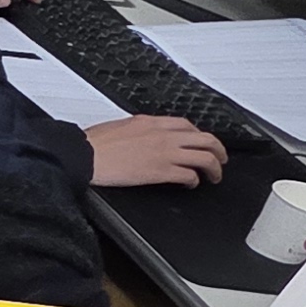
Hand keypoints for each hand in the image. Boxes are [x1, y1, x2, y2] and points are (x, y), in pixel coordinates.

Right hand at [89, 114, 226, 187]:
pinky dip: (195, 181)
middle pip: (205, 139)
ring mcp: (164, 153)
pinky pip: (189, 175)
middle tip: (220, 159)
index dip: (199, 135)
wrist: (85, 155)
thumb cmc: (94, 144)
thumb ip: (139, 129)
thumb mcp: (120, 126)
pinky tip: (191, 184)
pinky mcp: (161, 171)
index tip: (200, 143)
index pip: (187, 125)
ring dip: (214, 168)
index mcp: (152, 122)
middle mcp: (163, 135)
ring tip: (214, 176)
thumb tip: (144, 135)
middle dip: (218, 150)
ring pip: (204, 157)